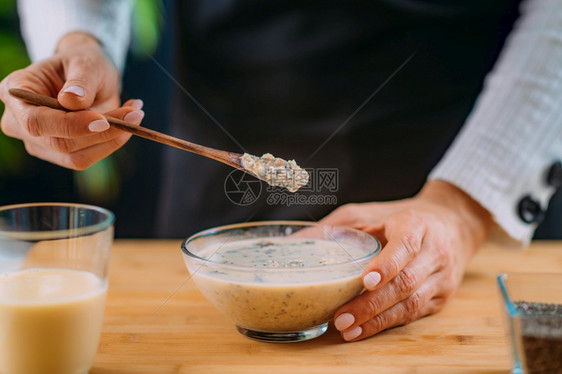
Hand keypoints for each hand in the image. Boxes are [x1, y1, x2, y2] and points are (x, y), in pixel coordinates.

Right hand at [0, 32, 143, 169]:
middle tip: (135, 114)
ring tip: (135, 114)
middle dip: (102, 132)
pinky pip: (86, 158)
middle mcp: (19, 121)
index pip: (37, 121)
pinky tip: (127, 123)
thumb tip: (72, 101)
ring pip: (76, 156)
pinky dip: (111, 143)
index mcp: (16, 92)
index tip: (104, 120)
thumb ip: (80, 81)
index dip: (71, 125)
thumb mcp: (85, 62)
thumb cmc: (82, 63)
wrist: (86, 73)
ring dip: (111, 140)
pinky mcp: (58, 153)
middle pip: (60, 143)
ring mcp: (37, 141)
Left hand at [321, 180, 491, 340]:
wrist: (452, 223)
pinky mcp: (442, 296)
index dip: (386, 264)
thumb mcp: (369, 213)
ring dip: (378, 320)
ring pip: (412, 303)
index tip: (365, 280)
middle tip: (342, 316)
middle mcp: (435, 252)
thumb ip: (336, 227)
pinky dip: (388, 324)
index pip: (405, 245)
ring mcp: (441, 277)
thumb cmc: (401, 218)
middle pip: (405, 282)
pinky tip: (364, 330)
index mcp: (416, 225)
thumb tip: (293, 242)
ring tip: (348, 329)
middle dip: (371, 303)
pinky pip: (415, 315)